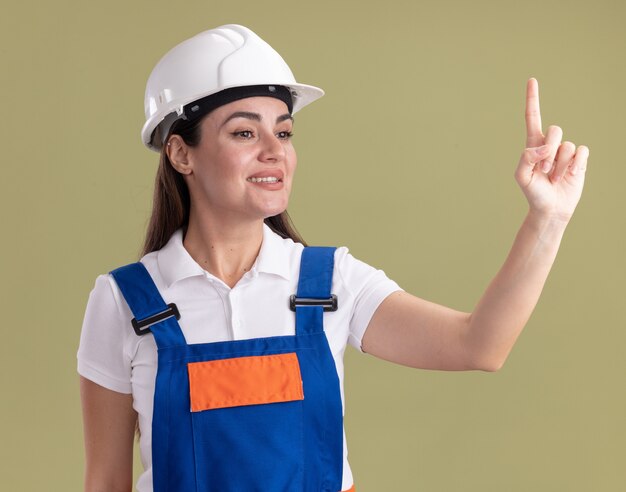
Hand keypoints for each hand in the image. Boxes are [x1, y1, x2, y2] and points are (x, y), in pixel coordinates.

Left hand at [514, 78, 588, 221]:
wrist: (550, 208)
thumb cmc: (533, 192)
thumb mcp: (521, 176)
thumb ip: (526, 157)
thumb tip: (544, 147)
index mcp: (533, 145)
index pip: (533, 118)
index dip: (533, 99)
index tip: (532, 80)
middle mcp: (550, 144)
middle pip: (555, 130)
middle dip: (549, 151)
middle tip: (544, 170)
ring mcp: (565, 151)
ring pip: (567, 146)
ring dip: (560, 165)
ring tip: (554, 178)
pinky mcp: (579, 160)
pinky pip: (581, 152)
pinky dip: (574, 165)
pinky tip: (569, 176)